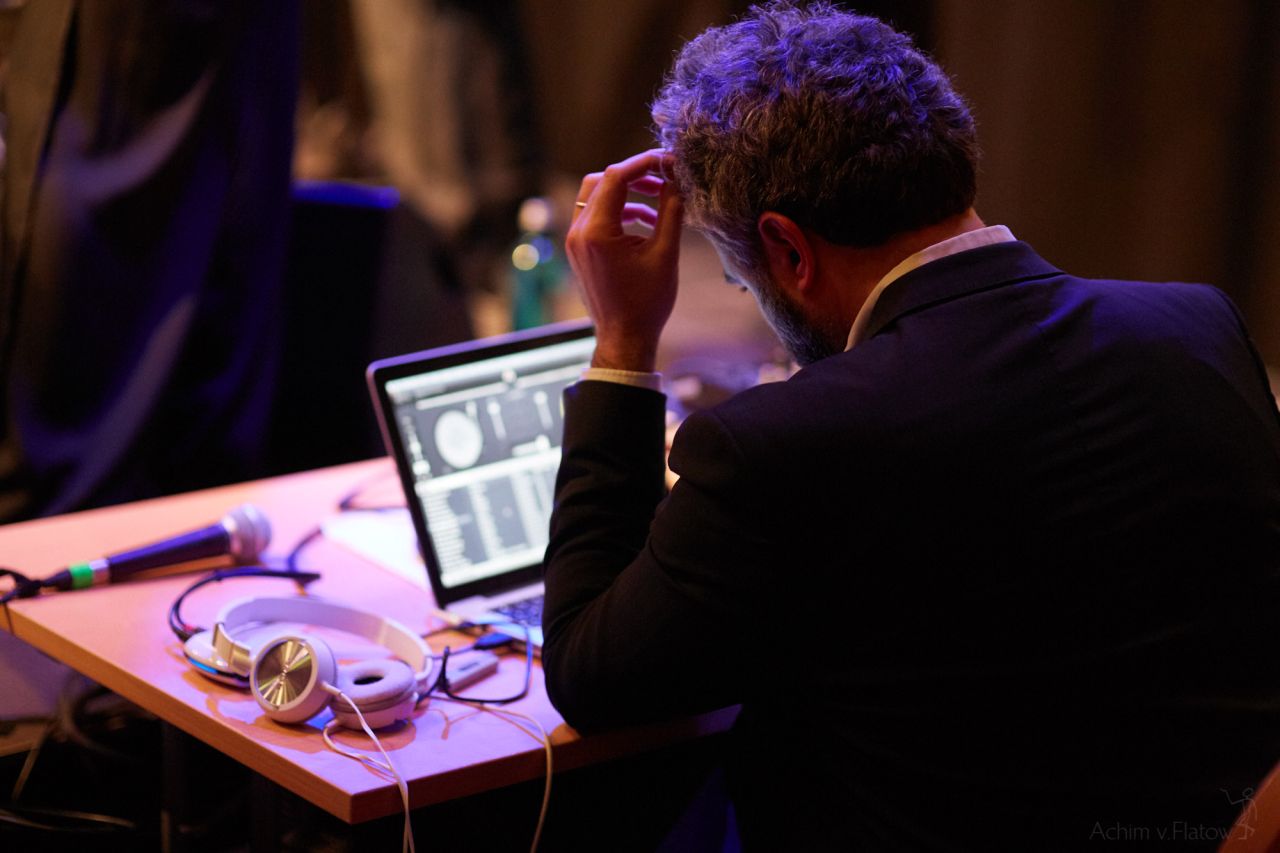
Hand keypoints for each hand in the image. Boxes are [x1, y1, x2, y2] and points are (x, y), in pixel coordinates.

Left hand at [565, 149, 682, 371]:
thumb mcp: (665, 253)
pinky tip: (645, 224)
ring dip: (626, 195)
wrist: (624, 339)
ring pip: (595, 198)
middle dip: (633, 176)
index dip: (644, 163)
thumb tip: (675, 179)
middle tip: (663, 180)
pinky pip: (594, 217)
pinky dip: (618, 212)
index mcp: (597, 232)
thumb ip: (671, 211)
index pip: (615, 177)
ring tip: (660, 204)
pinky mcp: (578, 251)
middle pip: (600, 182)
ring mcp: (574, 242)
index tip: (668, 162)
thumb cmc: (646, 303)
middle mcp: (578, 233)